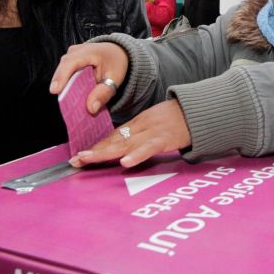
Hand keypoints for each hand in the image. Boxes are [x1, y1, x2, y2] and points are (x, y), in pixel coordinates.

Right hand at [50, 43, 128, 113]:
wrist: (116, 52)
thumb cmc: (115, 63)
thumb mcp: (114, 78)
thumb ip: (103, 93)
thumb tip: (91, 109)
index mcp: (89, 52)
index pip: (70, 63)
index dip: (61, 76)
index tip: (55, 91)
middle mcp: (76, 52)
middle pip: (63, 69)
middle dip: (61, 86)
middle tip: (62, 104)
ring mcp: (70, 56)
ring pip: (62, 72)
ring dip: (64, 88)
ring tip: (67, 104)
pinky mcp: (69, 62)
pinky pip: (65, 75)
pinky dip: (67, 86)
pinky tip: (71, 99)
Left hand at [69, 99, 190, 167]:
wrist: (197, 110)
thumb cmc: (177, 120)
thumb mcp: (155, 124)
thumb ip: (140, 135)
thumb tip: (123, 150)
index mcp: (138, 124)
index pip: (113, 137)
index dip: (97, 147)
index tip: (80, 156)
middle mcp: (140, 127)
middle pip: (114, 140)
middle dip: (94, 151)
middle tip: (75, 160)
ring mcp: (151, 132)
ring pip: (124, 143)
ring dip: (104, 152)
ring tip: (87, 159)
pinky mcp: (164, 139)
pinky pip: (149, 148)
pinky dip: (136, 155)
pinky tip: (125, 163)